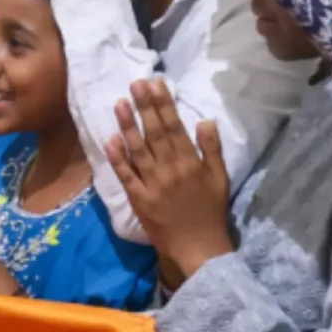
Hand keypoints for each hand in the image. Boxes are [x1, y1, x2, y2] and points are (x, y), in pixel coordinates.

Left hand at [104, 79, 233, 281]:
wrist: (199, 248)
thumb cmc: (211, 212)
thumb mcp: (220, 178)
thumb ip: (212, 149)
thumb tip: (205, 120)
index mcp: (190, 162)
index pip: (175, 126)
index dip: (164, 104)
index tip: (155, 84)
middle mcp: (170, 169)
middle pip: (155, 133)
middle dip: (145, 106)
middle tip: (135, 83)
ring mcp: (152, 184)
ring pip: (138, 150)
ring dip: (128, 126)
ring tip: (120, 103)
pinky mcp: (139, 199)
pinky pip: (126, 176)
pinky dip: (118, 159)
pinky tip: (110, 140)